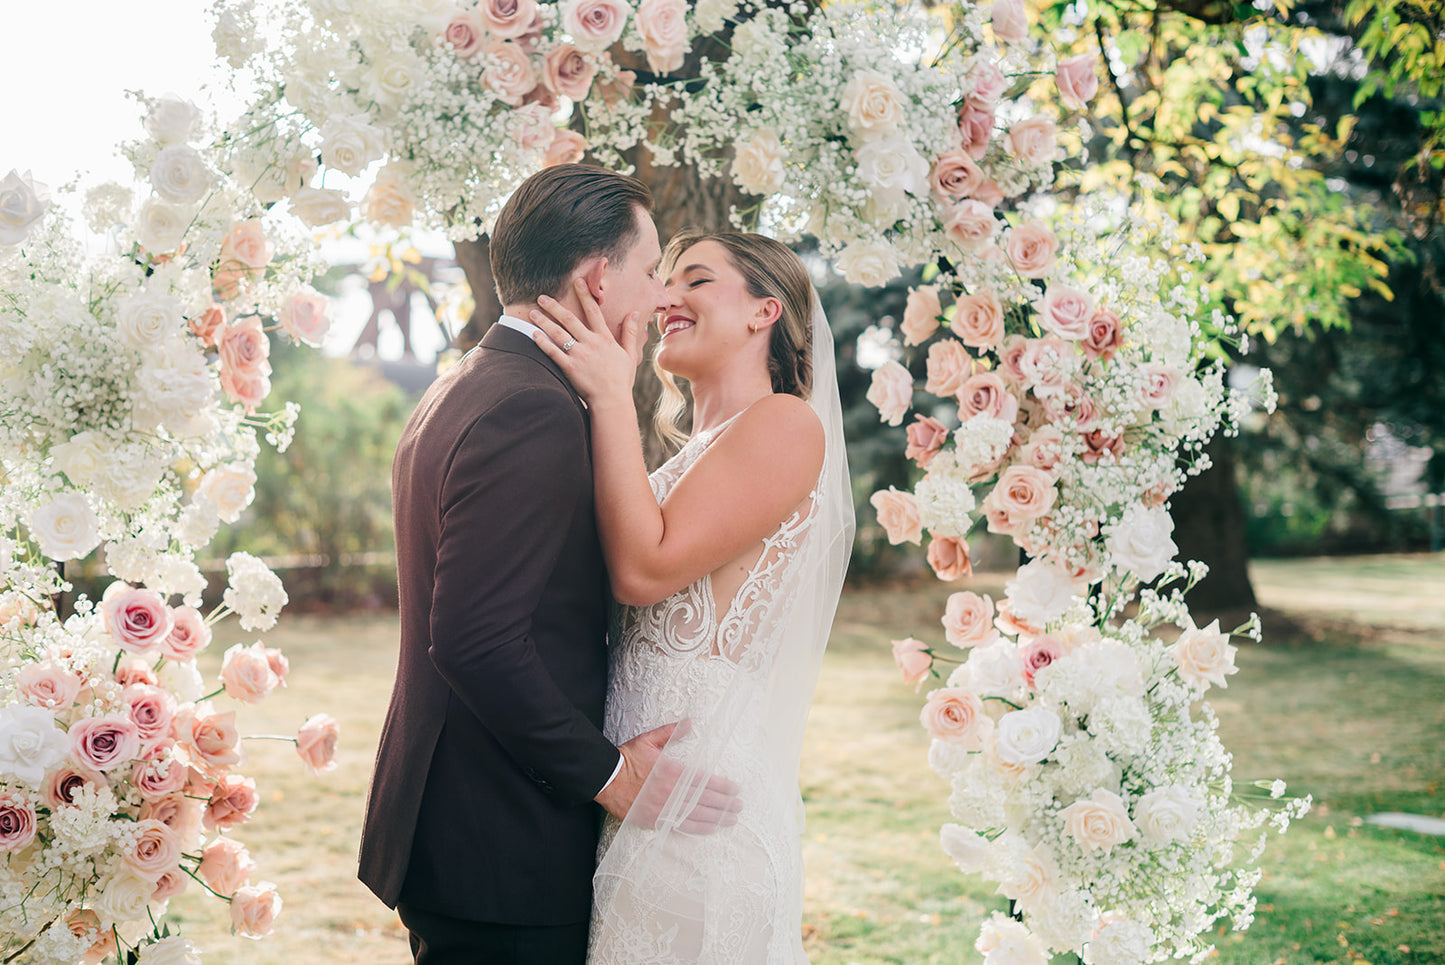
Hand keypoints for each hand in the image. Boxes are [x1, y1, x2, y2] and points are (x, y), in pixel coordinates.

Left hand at [529, 280, 644, 409]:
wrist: (613, 401)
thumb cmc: (621, 380)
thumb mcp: (629, 354)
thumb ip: (630, 332)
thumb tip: (634, 313)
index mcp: (605, 338)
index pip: (593, 311)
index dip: (585, 294)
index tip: (576, 281)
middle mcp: (591, 343)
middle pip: (570, 319)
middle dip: (554, 306)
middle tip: (542, 297)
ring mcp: (579, 355)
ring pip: (558, 333)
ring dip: (544, 322)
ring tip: (532, 313)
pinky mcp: (570, 368)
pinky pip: (553, 352)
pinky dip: (542, 342)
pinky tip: (533, 334)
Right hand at [594, 721, 742, 834]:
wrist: (605, 778)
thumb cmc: (627, 758)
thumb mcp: (648, 740)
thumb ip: (670, 732)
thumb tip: (689, 722)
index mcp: (672, 771)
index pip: (704, 780)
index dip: (722, 786)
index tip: (735, 789)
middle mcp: (671, 791)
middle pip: (704, 799)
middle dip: (724, 803)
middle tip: (739, 806)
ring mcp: (663, 807)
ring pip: (696, 815)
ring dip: (716, 817)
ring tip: (731, 819)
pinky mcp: (654, 820)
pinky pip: (680, 826)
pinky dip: (697, 828)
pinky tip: (710, 828)